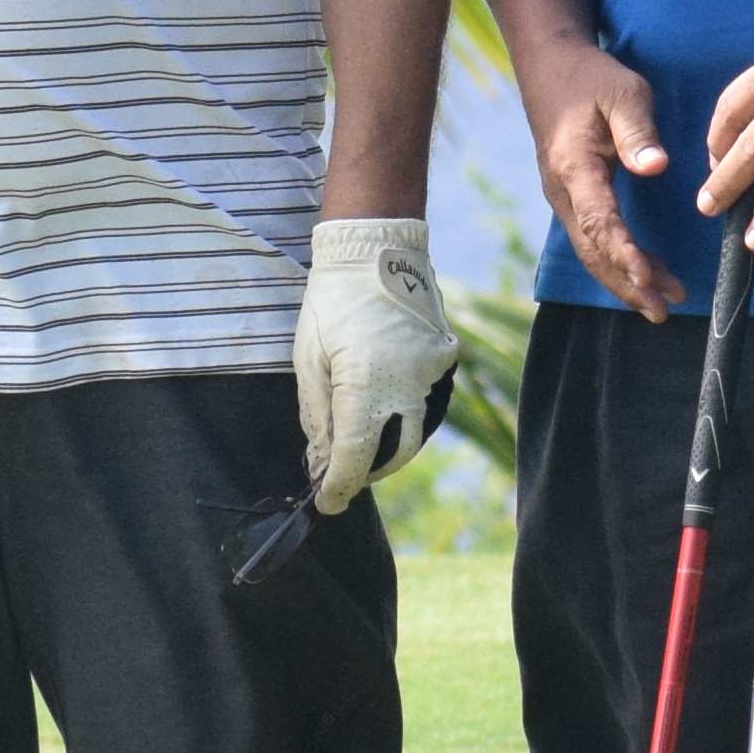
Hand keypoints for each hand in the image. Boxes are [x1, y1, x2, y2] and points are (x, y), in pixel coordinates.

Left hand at [294, 219, 458, 513]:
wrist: (377, 249)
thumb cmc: (333, 302)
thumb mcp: (309, 359)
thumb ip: (317, 416)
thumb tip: (319, 461)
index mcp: (366, 387)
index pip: (355, 457)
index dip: (337, 487)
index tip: (325, 504)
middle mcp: (407, 387)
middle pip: (393, 454)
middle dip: (366, 472)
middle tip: (338, 477)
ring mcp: (432, 374)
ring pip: (415, 432)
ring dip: (388, 448)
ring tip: (357, 446)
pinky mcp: (444, 360)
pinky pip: (426, 402)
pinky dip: (404, 416)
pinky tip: (382, 412)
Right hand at [528, 44, 686, 320]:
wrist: (550, 66)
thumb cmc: (591, 78)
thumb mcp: (623, 93)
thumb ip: (638, 132)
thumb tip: (655, 167)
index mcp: (575, 166)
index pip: (600, 219)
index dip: (624, 252)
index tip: (648, 277)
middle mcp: (563, 189)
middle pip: (592, 249)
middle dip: (626, 283)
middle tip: (661, 310)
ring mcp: (563, 196)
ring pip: (590, 250)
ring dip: (623, 279)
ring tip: (659, 304)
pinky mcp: (571, 197)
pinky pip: (591, 238)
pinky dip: (616, 262)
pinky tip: (643, 274)